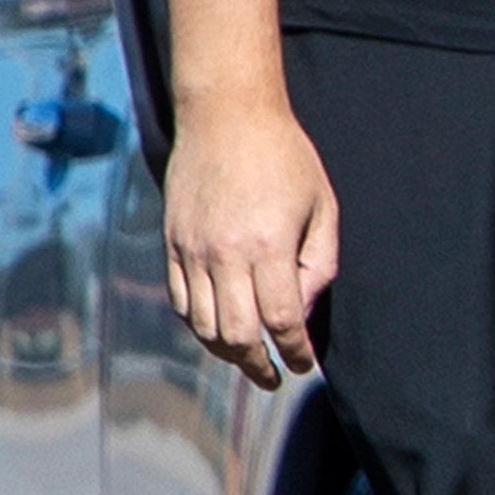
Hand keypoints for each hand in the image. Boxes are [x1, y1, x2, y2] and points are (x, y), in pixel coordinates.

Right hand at [164, 95, 336, 388]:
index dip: (295, 350)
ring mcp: (191, 250)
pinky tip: (219, 332)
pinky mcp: (172, 244)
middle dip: (258, 365)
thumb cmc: (286, 159)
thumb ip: (319, 264)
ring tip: (249, 360)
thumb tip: (300, 312)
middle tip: (275, 376)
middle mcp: (224, 254)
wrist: (225, 118)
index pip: (280, 319)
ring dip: (226, 352)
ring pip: (202, 325)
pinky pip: (181, 302)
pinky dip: (199, 326)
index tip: (305, 364)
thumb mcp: (323, 207)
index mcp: (268, 245)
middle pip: (235, 334)